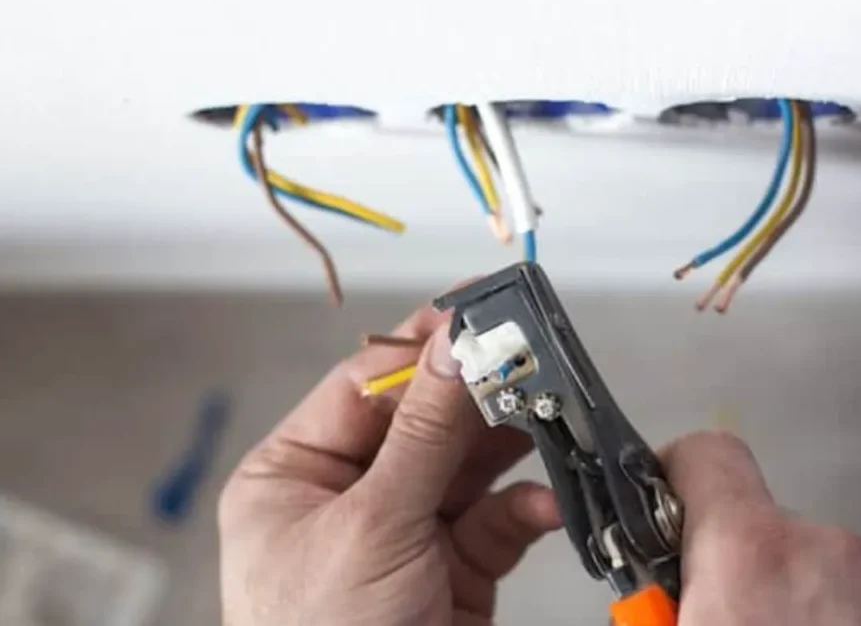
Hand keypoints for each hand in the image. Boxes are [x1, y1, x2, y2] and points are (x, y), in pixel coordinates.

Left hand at [218, 304, 560, 625]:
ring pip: (468, 466)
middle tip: (526, 358)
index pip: (365, 387)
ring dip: (510, 444)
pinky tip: (545, 502)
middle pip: (424, 421)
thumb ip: (423, 434)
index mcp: (295, 477)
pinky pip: (496, 521)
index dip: (421, 347)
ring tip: (546, 414)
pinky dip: (526, 509)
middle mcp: (348, 499)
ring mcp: (404, 535)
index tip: (474, 308)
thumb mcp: (371, 527)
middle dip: (476, 394)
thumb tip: (454, 345)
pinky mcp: (453, 571)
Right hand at [662, 432, 860, 624]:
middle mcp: (823, 553)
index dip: (673, 473)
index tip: (658, 505)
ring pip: (804, 560)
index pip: (706, 453)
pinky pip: (844, 595)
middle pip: (754, 518)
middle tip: (700, 611)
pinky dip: (816, 615)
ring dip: (774, 592)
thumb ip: (653, 592)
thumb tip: (625, 592)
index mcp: (750, 551)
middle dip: (723, 559)